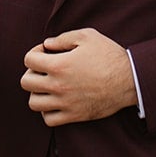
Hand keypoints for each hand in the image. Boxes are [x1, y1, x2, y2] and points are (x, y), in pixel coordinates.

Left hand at [19, 28, 136, 126]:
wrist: (129, 80)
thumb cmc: (109, 56)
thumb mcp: (87, 36)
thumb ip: (63, 38)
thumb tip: (47, 44)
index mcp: (59, 65)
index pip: (28, 60)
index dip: (35, 52)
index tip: (47, 52)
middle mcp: (58, 85)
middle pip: (26, 82)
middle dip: (32, 72)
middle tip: (44, 69)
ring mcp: (65, 103)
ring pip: (33, 103)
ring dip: (37, 93)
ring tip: (48, 86)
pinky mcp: (74, 116)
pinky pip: (48, 120)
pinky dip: (47, 111)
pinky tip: (56, 101)